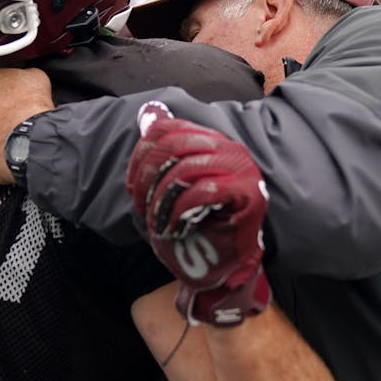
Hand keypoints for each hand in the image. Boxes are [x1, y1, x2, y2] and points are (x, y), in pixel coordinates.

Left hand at [127, 102, 270, 325]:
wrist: (229, 267)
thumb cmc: (198, 228)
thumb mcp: (174, 188)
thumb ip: (164, 155)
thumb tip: (147, 113)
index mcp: (211, 141)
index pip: (167, 129)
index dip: (141, 156)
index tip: (132, 187)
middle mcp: (229, 148)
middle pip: (172, 146)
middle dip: (148, 179)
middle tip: (143, 208)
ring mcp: (242, 168)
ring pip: (184, 169)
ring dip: (162, 201)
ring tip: (159, 223)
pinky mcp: (248, 193)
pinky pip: (203, 191)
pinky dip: (180, 212)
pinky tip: (176, 228)